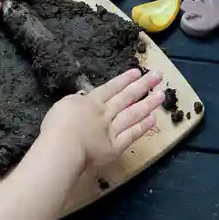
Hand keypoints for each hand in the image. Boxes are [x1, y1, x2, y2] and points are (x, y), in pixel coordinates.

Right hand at [40, 68, 163, 168]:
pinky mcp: (115, 147)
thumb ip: (77, 101)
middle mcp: (104, 113)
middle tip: (157, 76)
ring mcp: (112, 130)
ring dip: (148, 104)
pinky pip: (131, 135)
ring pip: (133, 114)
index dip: (124, 80)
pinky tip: (153, 119)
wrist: (63, 146)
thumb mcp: (63, 105)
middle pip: (126, 97)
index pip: (110, 88)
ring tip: (161, 95)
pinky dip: (142, 127)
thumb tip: (86, 98)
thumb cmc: (56, 126)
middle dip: (142, 85)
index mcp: (90, 102)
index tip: (137, 72)